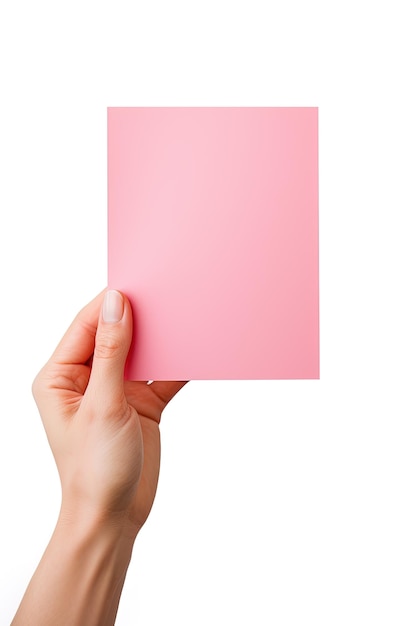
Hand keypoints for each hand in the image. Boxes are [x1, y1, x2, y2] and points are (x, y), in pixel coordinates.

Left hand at [32, 289, 186, 535]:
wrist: (113, 517)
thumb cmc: (93, 469)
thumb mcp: (103, 405)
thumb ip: (112, 353)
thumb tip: (116, 304)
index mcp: (61, 376)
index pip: (87, 327)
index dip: (111, 305)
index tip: (139, 285)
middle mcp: (87, 379)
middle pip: (116, 335)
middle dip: (140, 319)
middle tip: (168, 297)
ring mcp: (116, 391)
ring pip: (141, 353)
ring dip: (161, 340)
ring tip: (184, 319)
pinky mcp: (141, 404)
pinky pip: (161, 376)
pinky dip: (176, 366)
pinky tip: (195, 352)